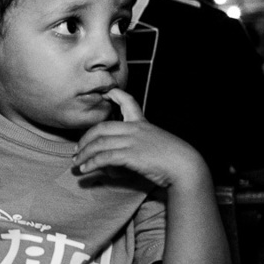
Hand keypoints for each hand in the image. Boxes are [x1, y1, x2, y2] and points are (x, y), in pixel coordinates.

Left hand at [72, 89, 206, 190]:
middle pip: (102, 127)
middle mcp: (135, 129)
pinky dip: (91, 163)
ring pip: (99, 143)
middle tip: (77, 149)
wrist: (186, 167)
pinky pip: (104, 157)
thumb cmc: (175, 160)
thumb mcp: (155, 148)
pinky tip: (85, 170)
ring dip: (84, 154)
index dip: (115, 95)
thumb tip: (118, 162)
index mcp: (143, 123)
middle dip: (85, 138)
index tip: (106, 92)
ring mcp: (132, 140)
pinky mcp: (130, 154)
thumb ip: (136, 150)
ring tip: (76, 163)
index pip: (128, 102)